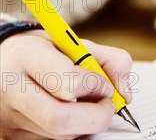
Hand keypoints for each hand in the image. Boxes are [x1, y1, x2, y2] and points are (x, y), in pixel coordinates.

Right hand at [0, 30, 132, 139]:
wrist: (4, 62)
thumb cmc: (43, 51)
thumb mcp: (73, 43)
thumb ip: (107, 58)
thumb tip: (125, 91)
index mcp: (27, 55)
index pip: (66, 82)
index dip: (94, 86)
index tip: (105, 83)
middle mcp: (12, 88)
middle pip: (60, 119)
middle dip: (95, 116)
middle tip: (108, 105)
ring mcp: (8, 117)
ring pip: (59, 135)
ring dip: (84, 123)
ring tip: (86, 103)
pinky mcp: (10, 136)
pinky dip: (70, 131)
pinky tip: (69, 112)